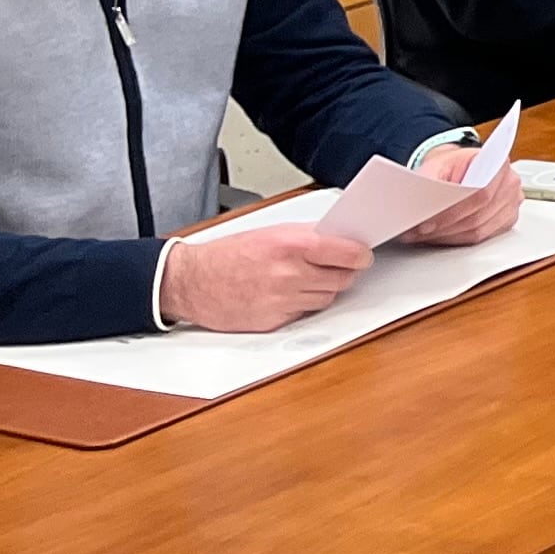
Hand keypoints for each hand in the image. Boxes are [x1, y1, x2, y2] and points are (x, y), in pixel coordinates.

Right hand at [162, 222, 369, 331]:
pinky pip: (305, 313)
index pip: (348, 254)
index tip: (362, 255)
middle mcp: (289, 274)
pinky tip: (286, 293)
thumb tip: (342, 241)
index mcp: (291, 245)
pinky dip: (302, 304)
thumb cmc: (228, 255)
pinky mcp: (275, 321)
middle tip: (335, 266)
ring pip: (327, 298)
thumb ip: (308, 237)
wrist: (192, 282)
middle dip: (343, 272)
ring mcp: (283, 300)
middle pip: (343, 279)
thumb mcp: (271, 233)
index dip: (360, 255)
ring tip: (304, 278)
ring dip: (323, 289)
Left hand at [396, 137, 521, 249]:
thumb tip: (421, 205)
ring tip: (425, 235)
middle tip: (418, 232)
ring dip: (448, 236)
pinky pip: (482, 238)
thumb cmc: (451, 166)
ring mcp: (511, 203)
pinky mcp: (507, 220)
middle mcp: (510, 183)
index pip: (479, 194)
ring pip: (479, 230)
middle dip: (445, 228)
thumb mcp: (436, 166)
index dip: (452, 213)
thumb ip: (431, 182)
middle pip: (478, 216)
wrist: (459, 169)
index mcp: (498, 162)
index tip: (427, 223)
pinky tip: (442, 235)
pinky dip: (458, 239)